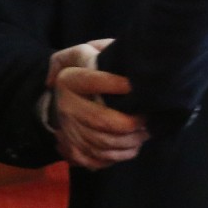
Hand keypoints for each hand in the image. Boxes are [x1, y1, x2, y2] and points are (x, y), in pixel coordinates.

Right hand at [49, 40, 147, 169]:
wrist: (60, 99)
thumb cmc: (84, 72)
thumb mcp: (87, 51)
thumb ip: (101, 49)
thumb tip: (120, 56)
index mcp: (70, 80)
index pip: (92, 82)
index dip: (115, 85)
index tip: (135, 86)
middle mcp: (66, 106)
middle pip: (101, 120)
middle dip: (130, 123)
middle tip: (148, 119)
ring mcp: (68, 130)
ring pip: (102, 143)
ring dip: (129, 142)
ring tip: (145, 133)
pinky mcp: (72, 149)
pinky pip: (97, 158)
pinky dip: (118, 156)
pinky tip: (132, 147)